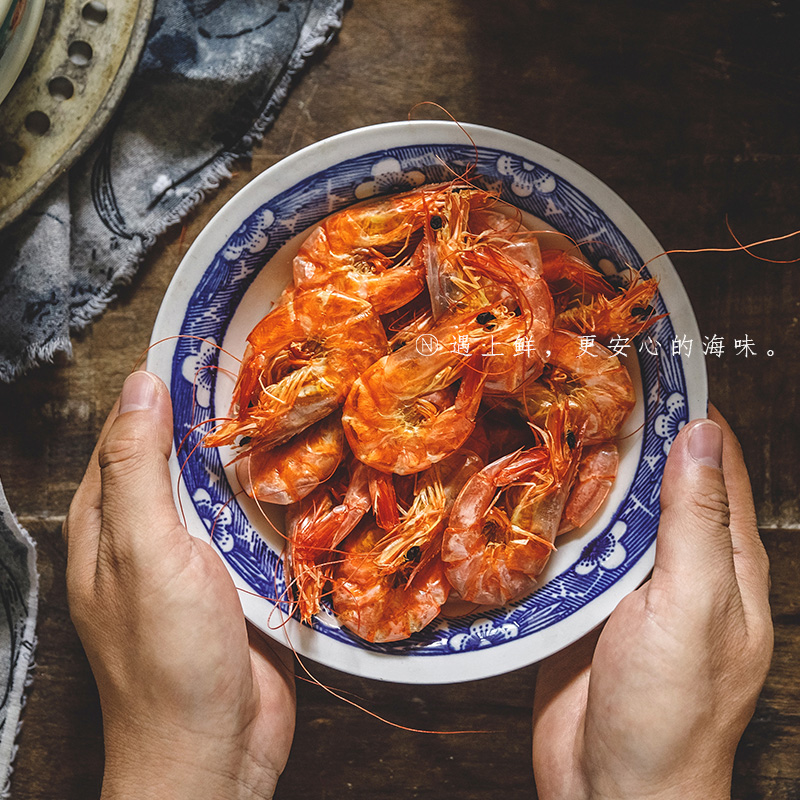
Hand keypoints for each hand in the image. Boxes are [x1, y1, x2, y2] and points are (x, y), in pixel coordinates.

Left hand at [65, 371, 295, 799]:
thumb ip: (139, 468)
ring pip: (228, 484)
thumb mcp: (144, 551)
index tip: (216, 343)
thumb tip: (141, 385)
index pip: (131, 427)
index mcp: (109, 518)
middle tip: (274, 372)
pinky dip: (280, 496)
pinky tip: (311, 472)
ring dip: (257, 455)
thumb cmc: (168, 657)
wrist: (217, 748)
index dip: (167, 384)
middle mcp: (151, 529)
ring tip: (302, 407)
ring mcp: (199, 552)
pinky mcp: (241, 574)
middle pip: (187, 452)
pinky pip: (259, 520)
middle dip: (222, 417)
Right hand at [532, 406, 771, 799]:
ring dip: (584, 471)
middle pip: (654, 481)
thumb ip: (696, 524)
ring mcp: (627, 582)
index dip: (690, 414)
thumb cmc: (669, 712)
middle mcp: (677, 564)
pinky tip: (527, 486)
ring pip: (606, 508)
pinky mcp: (582, 600)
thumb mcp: (693, 609)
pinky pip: (569, 544)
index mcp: (724, 562)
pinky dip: (553, 513)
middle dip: (626, 435)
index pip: (714, 466)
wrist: (611, 792)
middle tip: (582, 383)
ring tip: (548, 419)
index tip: (654, 366)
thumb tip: (701, 436)